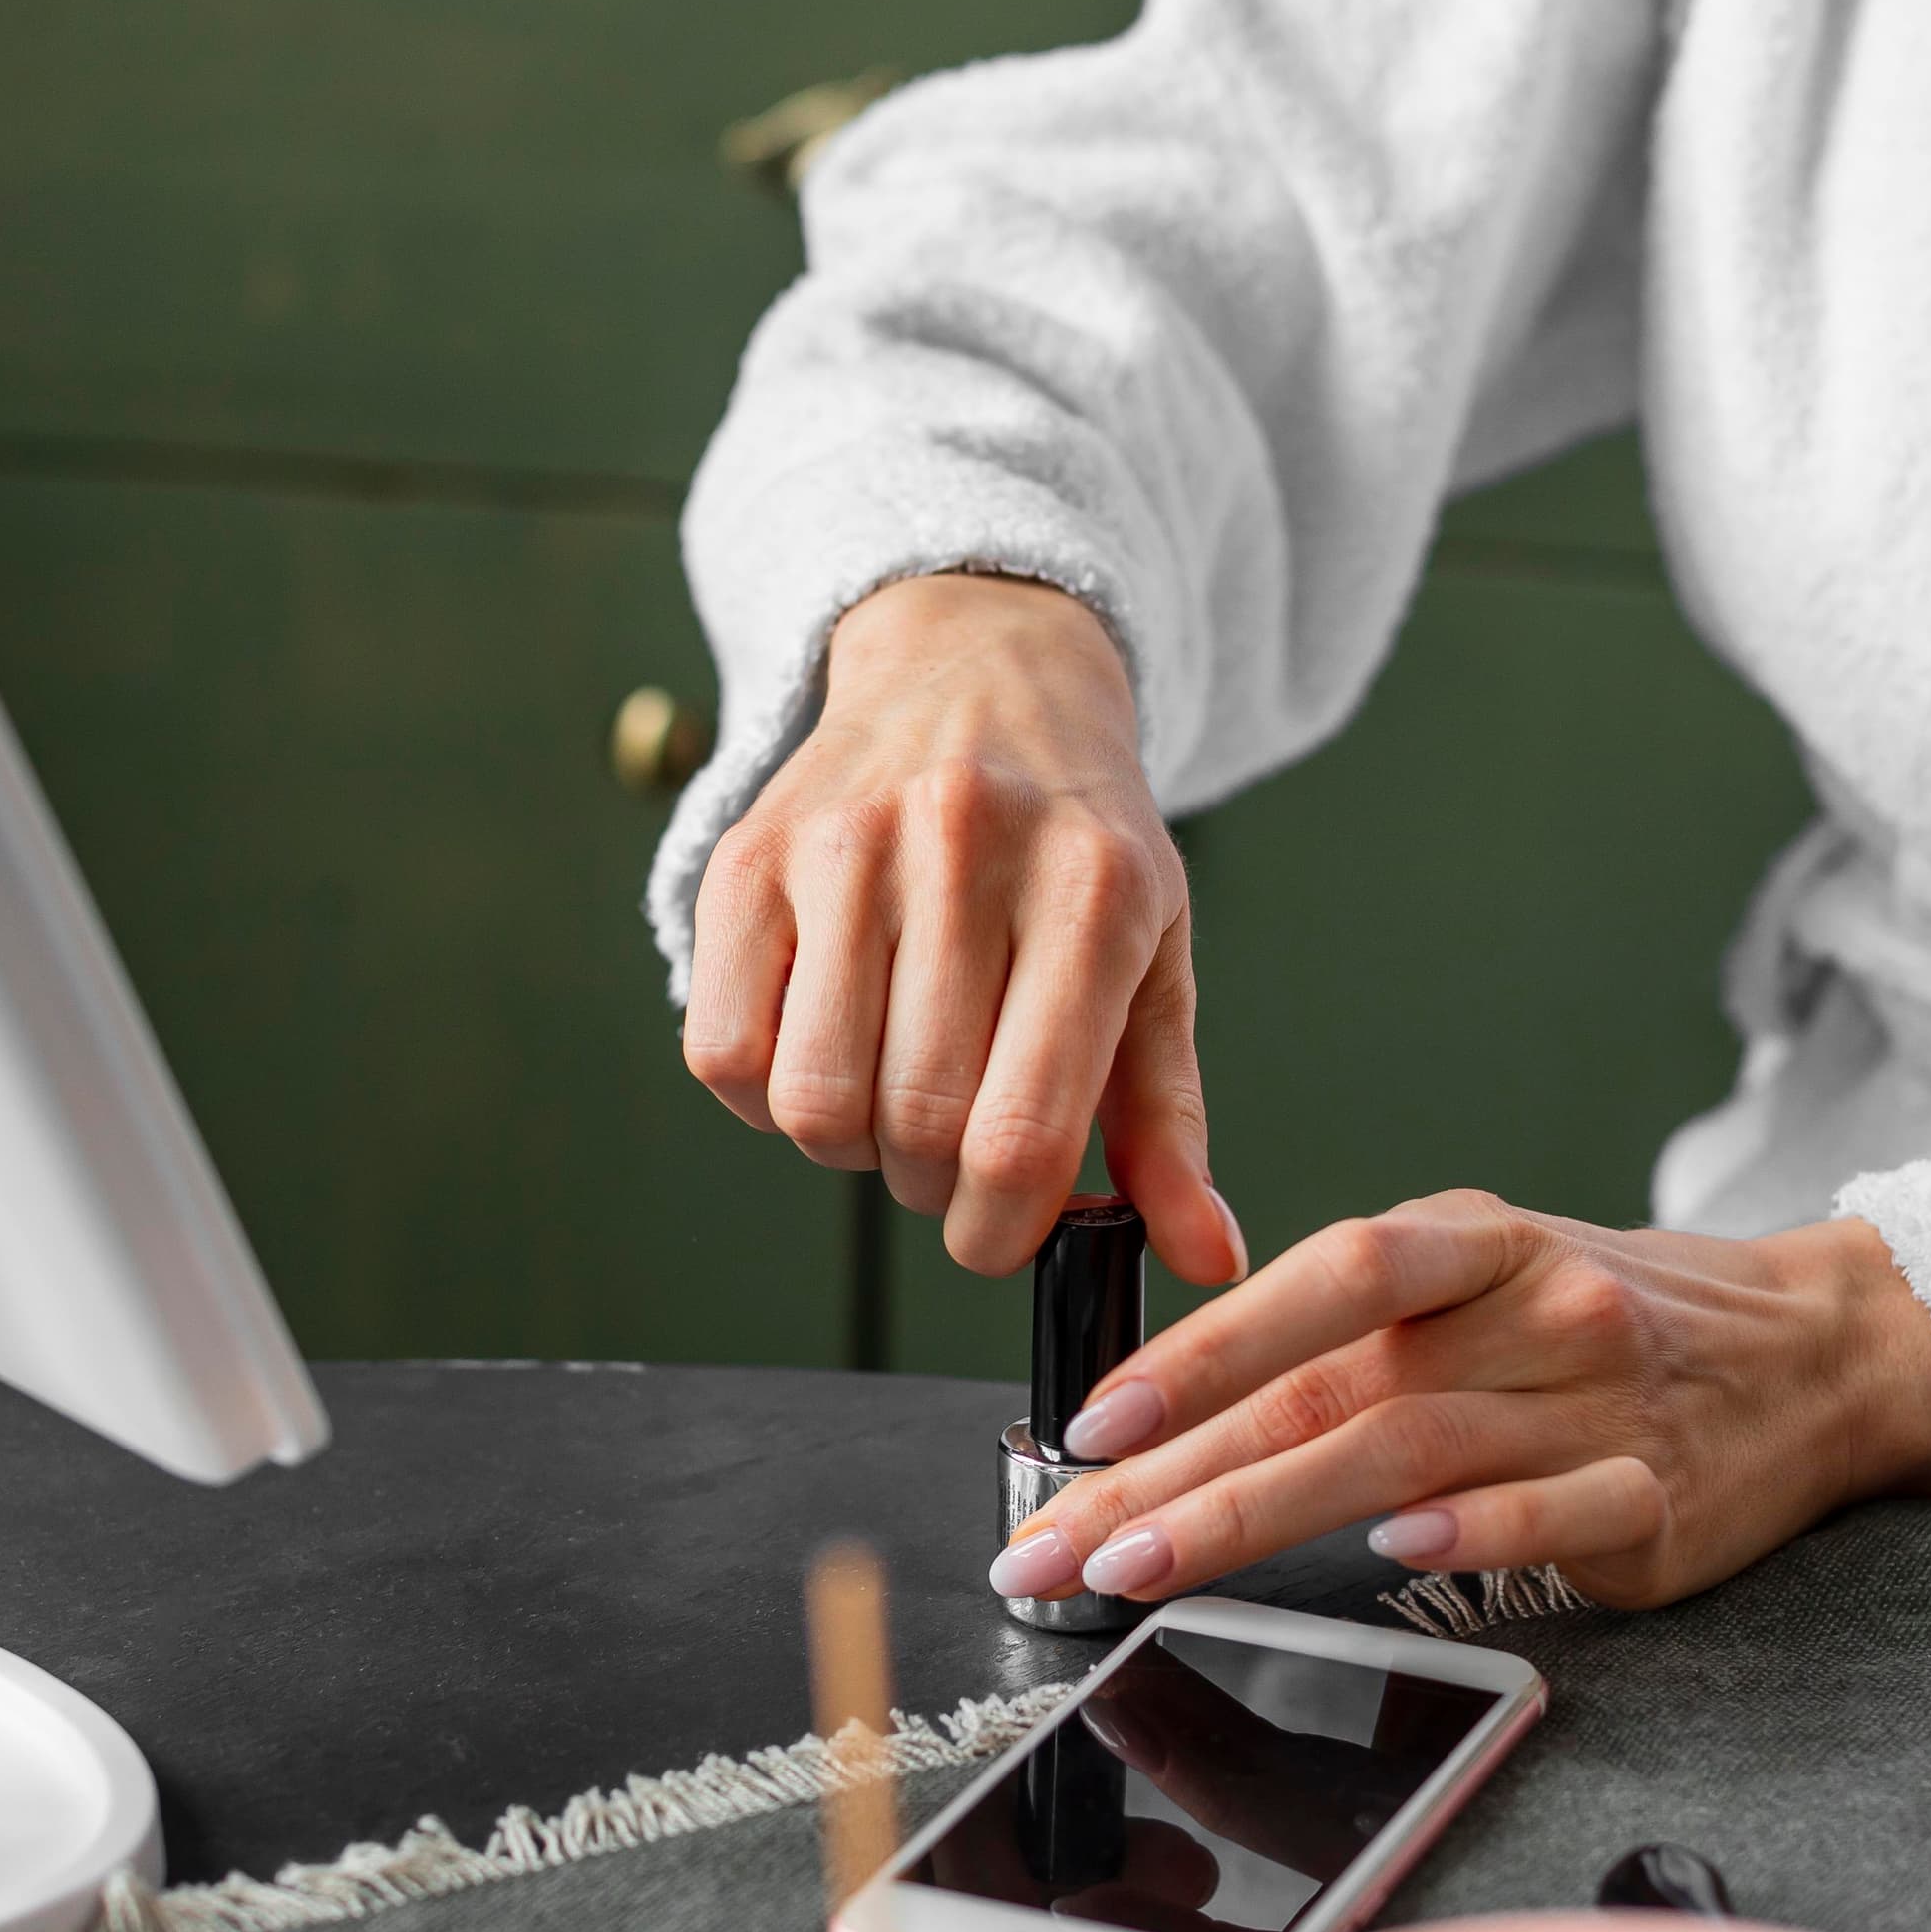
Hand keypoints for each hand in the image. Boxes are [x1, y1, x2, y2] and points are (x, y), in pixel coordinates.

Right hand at [683, 573, 1245, 1280]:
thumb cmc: (1076, 840)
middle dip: (935, 1187)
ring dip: (851, 1147)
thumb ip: (1170, 1121)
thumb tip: (1207, 1259)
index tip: (1000, 1234)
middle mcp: (965, 851)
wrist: (982, 672)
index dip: (1001, 1229)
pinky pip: (723, 1051)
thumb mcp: (1154, 960)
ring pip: (815, 1102)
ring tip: (890, 1098)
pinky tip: (821, 1050)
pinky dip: (766, 1096)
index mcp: (1091, 891)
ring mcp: (846, 845)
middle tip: (953, 1153)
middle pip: (917, 1127)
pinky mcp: (748, 856)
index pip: (1021, 1131)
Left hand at [986, 1195, 1930, 1608]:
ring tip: (1147, 1568)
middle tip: (1062, 1542)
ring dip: (1258, 1516)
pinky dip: (1474, 1530)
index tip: (1089, 1427)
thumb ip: (1356, 1333)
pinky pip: (1556, 1509)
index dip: (1195, 1349)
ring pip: (1406, 1452)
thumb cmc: (1614, 1321)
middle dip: (1171, 1474)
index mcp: (1476, 1241)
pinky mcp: (1659, 1496)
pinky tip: (1396, 1552)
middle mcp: (1530, 1309)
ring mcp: (1598, 1399)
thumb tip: (1173, 1422)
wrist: (1820, 1352)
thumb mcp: (1489, 1279)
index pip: (1318, 1281)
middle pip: (1327, 1389)